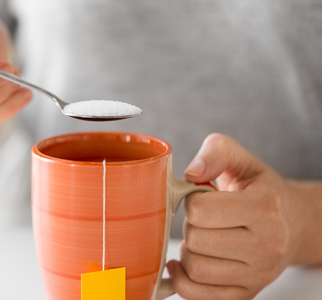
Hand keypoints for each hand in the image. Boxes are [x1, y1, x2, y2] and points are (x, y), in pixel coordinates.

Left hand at [166, 133, 319, 299]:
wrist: (292, 225)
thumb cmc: (260, 191)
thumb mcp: (243, 161)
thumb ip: (217, 152)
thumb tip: (191, 173)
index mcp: (264, 208)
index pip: (200, 210)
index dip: (191, 200)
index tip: (201, 198)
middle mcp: (266, 246)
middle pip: (195, 241)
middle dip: (190, 226)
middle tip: (203, 219)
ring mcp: (257, 275)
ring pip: (194, 269)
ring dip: (188, 251)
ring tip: (202, 238)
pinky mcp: (245, 294)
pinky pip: (196, 295)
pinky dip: (182, 279)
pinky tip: (187, 262)